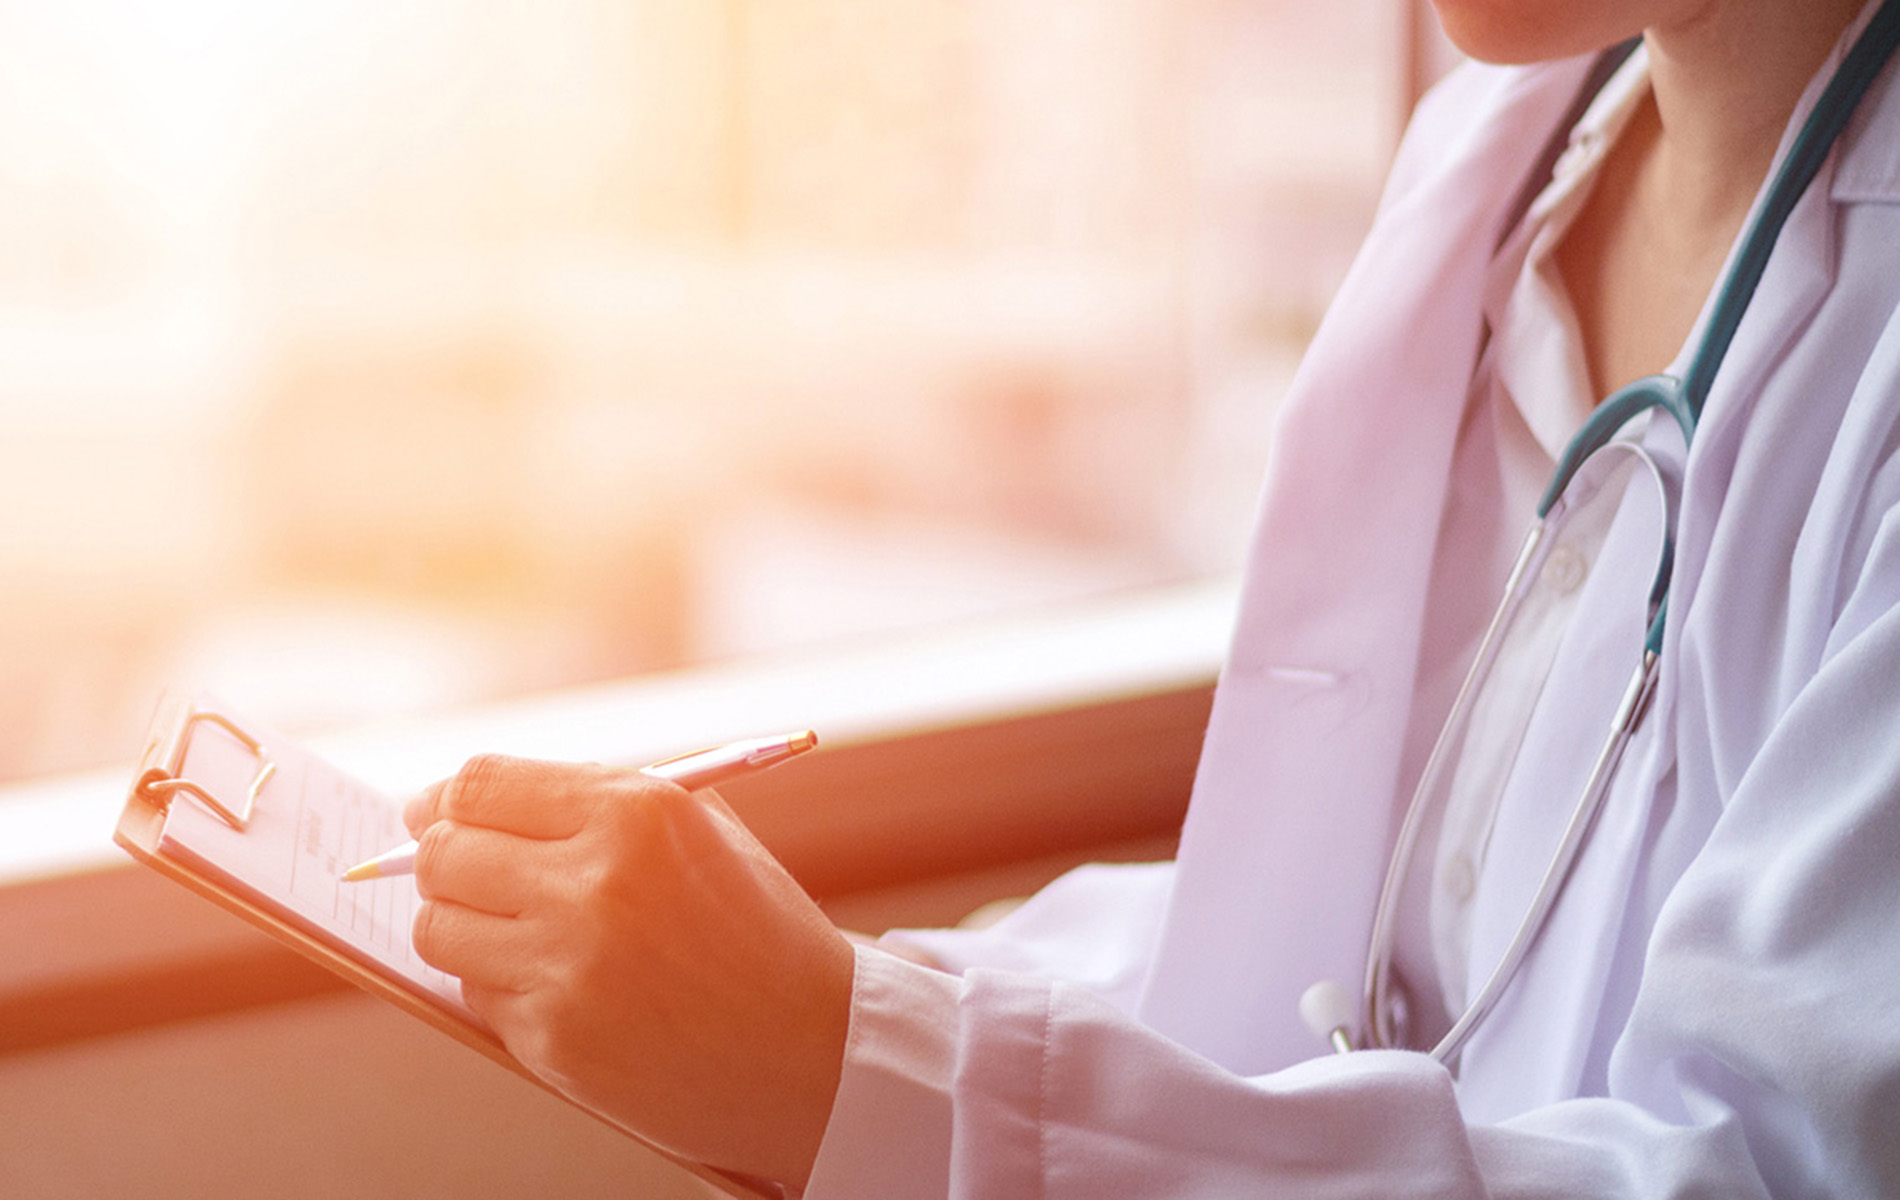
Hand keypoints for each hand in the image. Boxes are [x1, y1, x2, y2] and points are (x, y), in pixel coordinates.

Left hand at [403, 755, 854, 1188]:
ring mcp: (569, 966)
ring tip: (513, 929)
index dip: (443, 798)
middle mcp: (595, 882)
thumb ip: (600, 799)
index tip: (431, 811)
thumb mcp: (701, 830)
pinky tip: (560, 985)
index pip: (481, 784)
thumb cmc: (757, 930)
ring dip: (460, 923)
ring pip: (438, 927)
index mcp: (636, 812)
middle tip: (461, 870)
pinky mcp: (553, 1038)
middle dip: (439, 858)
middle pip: (443, 853)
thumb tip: (475, 798)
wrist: (814, 1049)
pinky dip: (501, 985)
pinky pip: (475, 993)